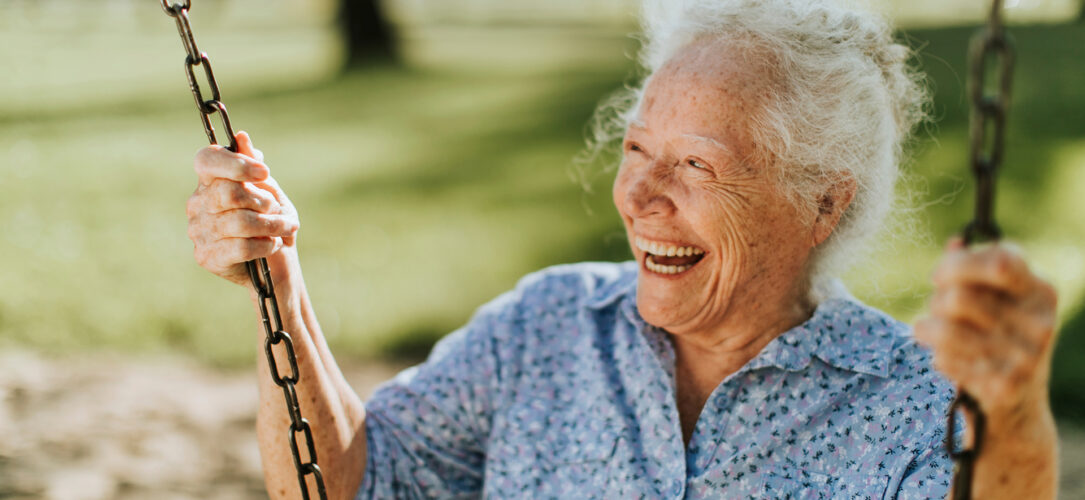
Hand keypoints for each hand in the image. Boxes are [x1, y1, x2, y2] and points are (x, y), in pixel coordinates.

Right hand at [186, 131, 298, 286]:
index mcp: (209, 181)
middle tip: (277, 209)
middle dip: (263, 201)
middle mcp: (197, 204)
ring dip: (272, 224)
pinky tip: (273, 245)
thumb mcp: (268, 191)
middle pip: (229, 192)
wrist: (276, 263)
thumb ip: (253, 166)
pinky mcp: (206, 257)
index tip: (264, 172)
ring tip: (286, 227)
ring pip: (239, 222)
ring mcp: (198, 231)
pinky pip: (241, 247)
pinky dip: (266, 244)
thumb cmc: (271, 221)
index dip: (236, 164)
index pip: (207, 160)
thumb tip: (241, 137)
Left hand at [915, 238, 1057, 418]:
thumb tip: (955, 243)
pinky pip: (945, 360)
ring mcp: (1027, 357)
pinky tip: (952, 362)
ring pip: (945, 329)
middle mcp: (1042, 322)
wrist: (1017, 406)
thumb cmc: (996, 337)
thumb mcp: (996, 299)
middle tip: (938, 312)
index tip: (939, 276)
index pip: (999, 260)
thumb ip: (974, 268)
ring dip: (927, 330)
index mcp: (1041, 290)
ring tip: (931, 334)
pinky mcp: (1005, 386)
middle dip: (936, 302)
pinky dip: (939, 358)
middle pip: (958, 297)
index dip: (957, 264)